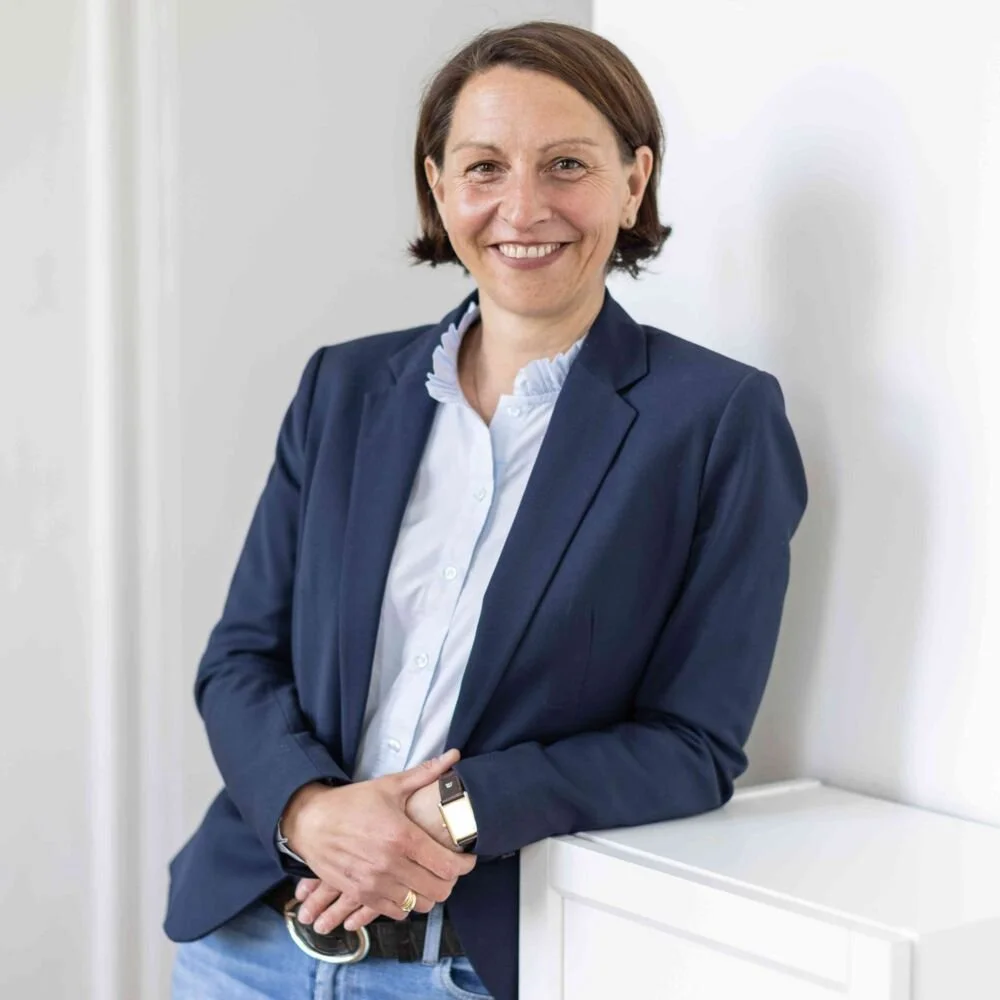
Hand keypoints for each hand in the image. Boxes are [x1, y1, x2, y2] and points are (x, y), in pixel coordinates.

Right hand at [283, 749, 474, 932]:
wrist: (310, 822)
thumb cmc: (352, 802)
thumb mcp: (389, 785)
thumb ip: (425, 773)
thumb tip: (454, 755)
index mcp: (401, 836)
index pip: (447, 865)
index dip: (464, 865)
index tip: (467, 859)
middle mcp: (390, 864)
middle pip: (438, 890)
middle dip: (450, 880)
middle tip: (448, 868)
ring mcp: (374, 883)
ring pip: (419, 905)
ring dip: (429, 894)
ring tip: (428, 878)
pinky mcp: (360, 895)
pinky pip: (395, 913)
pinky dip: (406, 904)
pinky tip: (406, 887)